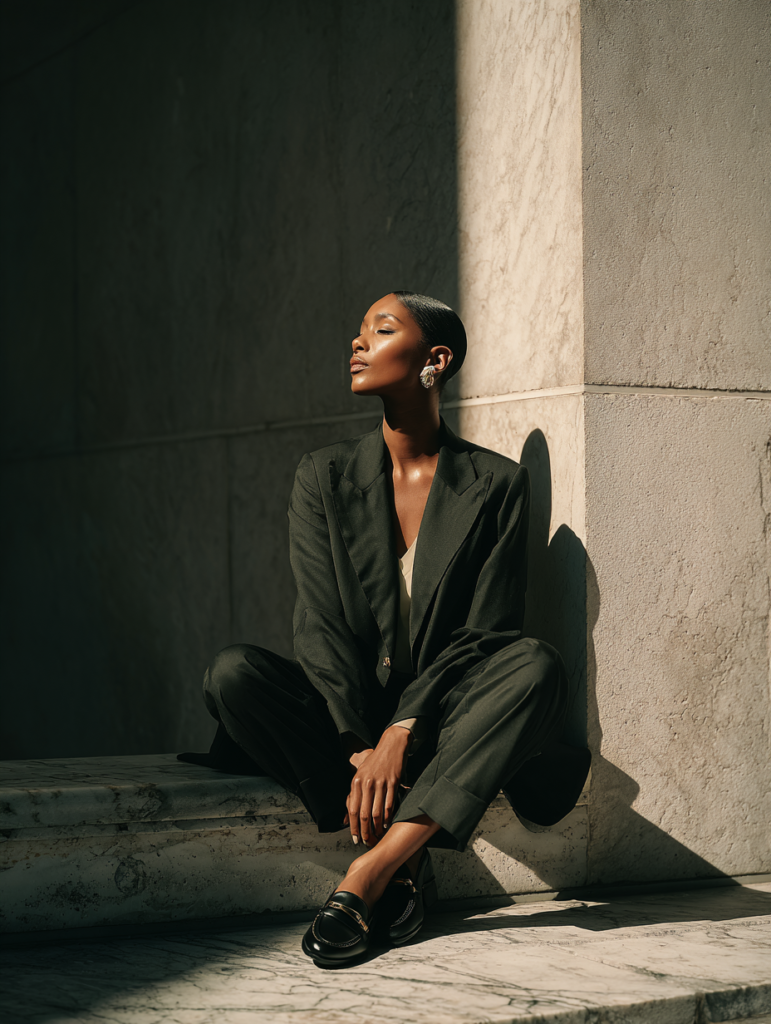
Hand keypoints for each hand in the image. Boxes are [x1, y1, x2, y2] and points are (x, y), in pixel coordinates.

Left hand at [344, 726, 411, 846]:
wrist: (391, 745)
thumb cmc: (375, 762)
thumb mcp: (360, 775)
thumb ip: (353, 796)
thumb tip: (346, 818)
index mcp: (356, 781)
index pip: (353, 809)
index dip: (353, 826)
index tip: (355, 838)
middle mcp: (366, 783)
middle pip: (364, 814)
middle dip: (364, 831)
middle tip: (366, 841)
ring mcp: (380, 783)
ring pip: (377, 812)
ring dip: (376, 827)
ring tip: (376, 836)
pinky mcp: (393, 782)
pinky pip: (389, 804)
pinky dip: (388, 817)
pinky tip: (386, 824)